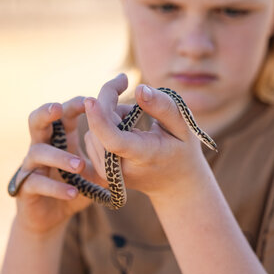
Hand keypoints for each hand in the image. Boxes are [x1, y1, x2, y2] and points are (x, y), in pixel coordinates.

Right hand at [13, 96, 98, 234]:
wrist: (50, 216)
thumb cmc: (75, 184)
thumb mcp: (95, 167)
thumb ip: (109, 152)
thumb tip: (134, 132)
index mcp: (59, 137)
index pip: (64, 113)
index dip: (75, 104)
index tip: (92, 98)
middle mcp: (41, 146)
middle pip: (36, 121)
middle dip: (46, 112)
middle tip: (59, 108)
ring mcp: (31, 166)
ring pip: (37, 152)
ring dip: (59, 157)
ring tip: (80, 164)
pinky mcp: (25, 188)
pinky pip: (37, 184)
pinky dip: (56, 188)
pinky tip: (73, 191)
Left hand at [84, 74, 209, 201]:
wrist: (174, 184)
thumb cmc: (182, 150)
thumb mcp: (184, 125)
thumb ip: (163, 106)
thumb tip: (139, 89)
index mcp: (143, 156)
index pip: (114, 140)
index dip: (99, 119)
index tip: (90, 100)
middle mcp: (120, 169)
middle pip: (100, 127)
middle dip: (112, 103)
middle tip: (140, 99)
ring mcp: (106, 173)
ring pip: (93, 129)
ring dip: (111, 116)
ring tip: (137, 125)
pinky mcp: (97, 171)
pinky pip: (92, 137)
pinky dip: (106, 127)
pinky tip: (127, 132)